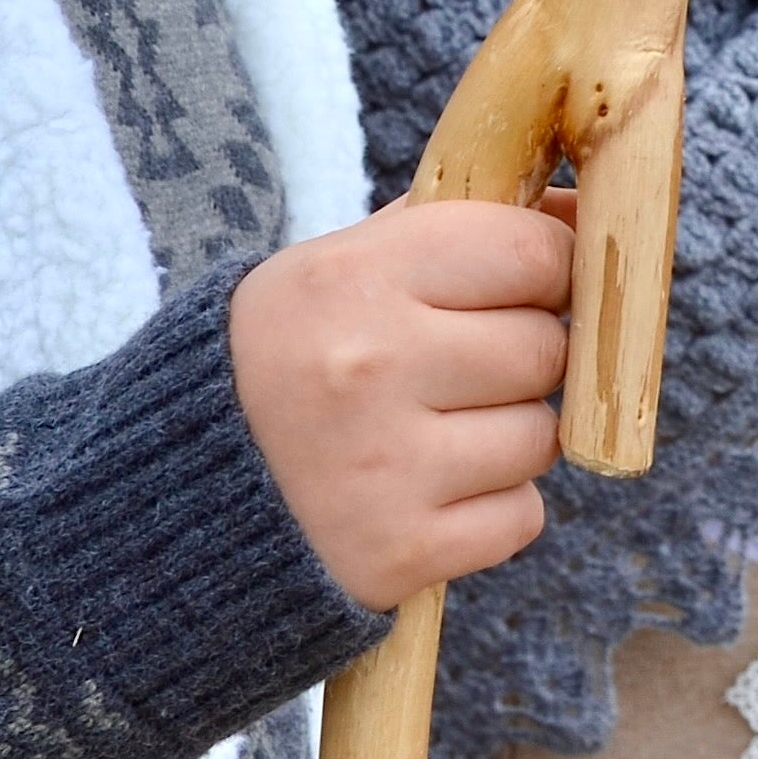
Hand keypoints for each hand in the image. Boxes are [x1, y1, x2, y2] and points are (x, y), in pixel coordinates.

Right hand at [225, 198, 574, 610]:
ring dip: (510, 435)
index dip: (548, 267)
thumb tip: (582, 207)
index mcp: (355, 277)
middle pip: (543, 348)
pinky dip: (494, 508)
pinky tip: (432, 490)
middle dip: (524, 355)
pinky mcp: (401, 551)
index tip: (527, 284)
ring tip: (438, 430)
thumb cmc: (285, 357)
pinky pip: (522, 517)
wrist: (175, 494)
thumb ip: (459, 225)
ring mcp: (387, 466)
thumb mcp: (343, 265)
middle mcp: (369, 366)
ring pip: (541, 436)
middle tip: (465, 367)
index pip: (529, 252)